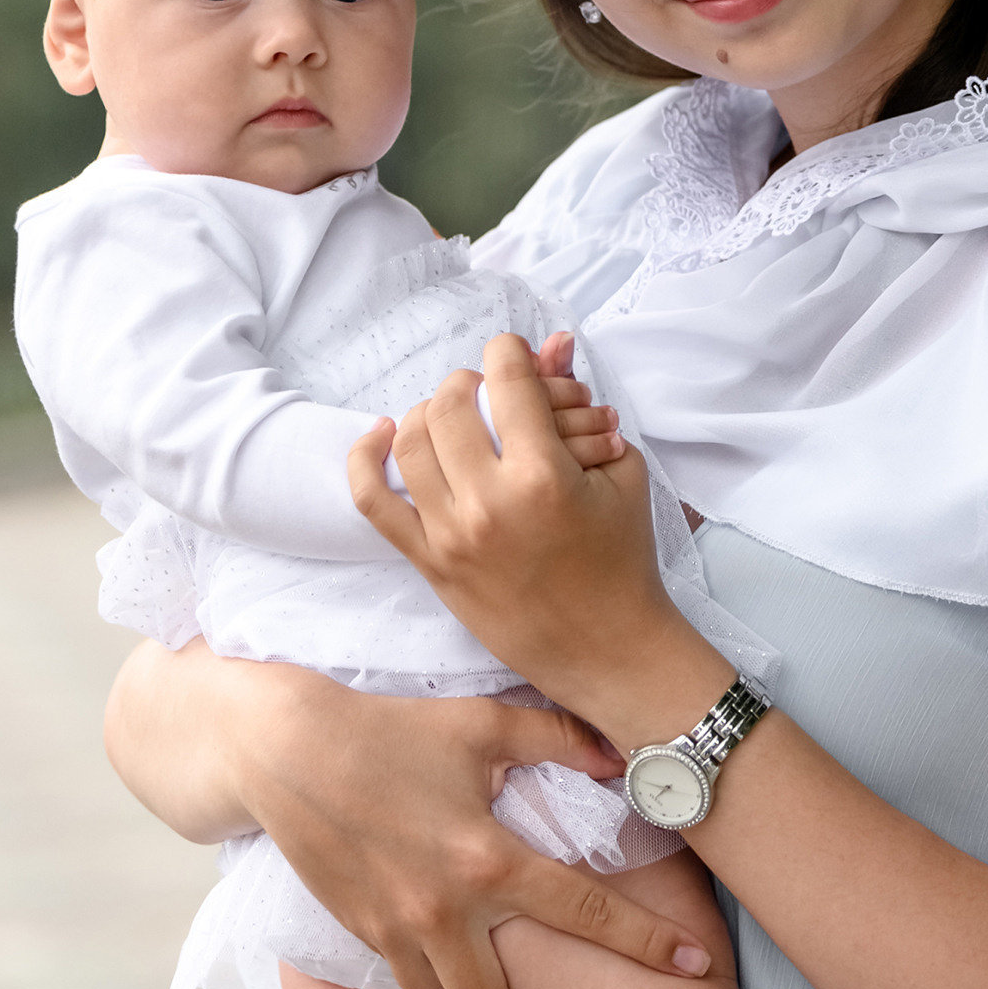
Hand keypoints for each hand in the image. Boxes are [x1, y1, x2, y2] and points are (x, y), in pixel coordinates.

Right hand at [102, 642, 714, 988]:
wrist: (283, 754)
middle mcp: (446, 910)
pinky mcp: (360, 935)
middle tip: (561, 977)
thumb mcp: (482, 722)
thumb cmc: (391, 729)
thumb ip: (560, 739)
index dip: (651, 943)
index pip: (590, 914)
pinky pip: (411, 983)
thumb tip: (625, 753)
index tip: (698, 964)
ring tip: (502, 958)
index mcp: (489, 859)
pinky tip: (450, 942)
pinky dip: (436, 975)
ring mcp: (397, 931)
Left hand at [351, 332, 681, 713]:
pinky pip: (372, 502)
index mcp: (543, 476)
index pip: (507, 379)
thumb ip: (577, 404)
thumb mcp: (620, 470)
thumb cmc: (622, 557)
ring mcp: (450, 535)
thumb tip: (553, 344)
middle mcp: (488, 503)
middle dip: (472, 381)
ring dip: (430, 411)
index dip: (511, 351)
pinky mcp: (429, 562)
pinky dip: (365, 459)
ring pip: (409, 440)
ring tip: (454, 417)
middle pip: (451, 401)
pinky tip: (381, 434)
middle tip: (492, 394)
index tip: (515, 355)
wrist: (603, 644)